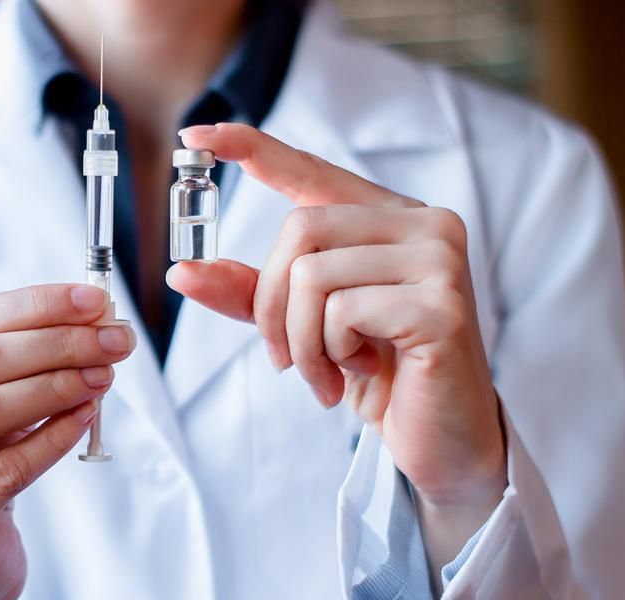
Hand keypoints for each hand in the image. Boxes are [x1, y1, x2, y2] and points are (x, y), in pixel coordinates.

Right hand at [0, 285, 135, 599]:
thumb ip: (21, 360)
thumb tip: (94, 316)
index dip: (36, 305)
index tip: (95, 301)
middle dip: (57, 342)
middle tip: (115, 339)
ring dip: (57, 385)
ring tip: (104, 375)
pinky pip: (7, 470)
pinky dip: (54, 437)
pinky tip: (86, 417)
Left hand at [168, 124, 505, 572]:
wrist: (439, 438)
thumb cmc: (378, 373)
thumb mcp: (302, 328)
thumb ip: (250, 295)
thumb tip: (181, 273)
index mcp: (388, 219)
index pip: (311, 170)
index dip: (252, 148)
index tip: (194, 136)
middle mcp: (423, 223)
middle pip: (297, 230)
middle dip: (271, 307)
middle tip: (286, 359)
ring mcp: (439, 259)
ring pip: (311, 275)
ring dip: (300, 341)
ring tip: (327, 374)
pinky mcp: (443, 304)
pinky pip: (341, 312)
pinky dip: (330, 354)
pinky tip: (358, 374)